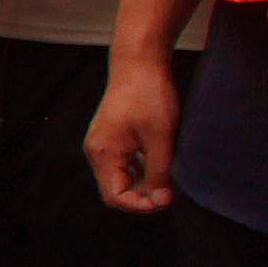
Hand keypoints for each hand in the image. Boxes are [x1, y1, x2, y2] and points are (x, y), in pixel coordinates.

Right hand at [85, 60, 177, 214]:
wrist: (139, 61)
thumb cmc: (149, 95)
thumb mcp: (160, 137)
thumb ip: (159, 172)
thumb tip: (162, 202)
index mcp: (103, 153)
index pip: (114, 196)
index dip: (140, 205)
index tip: (166, 201)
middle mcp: (96, 151)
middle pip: (115, 188)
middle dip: (142, 195)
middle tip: (170, 191)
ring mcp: (102, 143)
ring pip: (120, 176)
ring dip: (143, 182)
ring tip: (168, 177)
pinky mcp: (111, 136)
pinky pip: (122, 162)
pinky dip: (140, 168)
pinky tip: (160, 162)